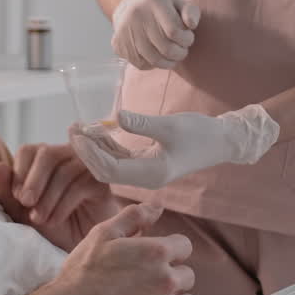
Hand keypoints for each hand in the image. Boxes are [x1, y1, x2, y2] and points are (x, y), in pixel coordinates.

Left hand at [0, 143, 119, 251]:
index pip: (28, 150)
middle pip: (47, 154)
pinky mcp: (101, 181)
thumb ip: (8, 191)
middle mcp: (66, 156)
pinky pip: (80, 186)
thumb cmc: (52, 225)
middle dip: (33, 181)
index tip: (17, 198)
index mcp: (44, 158)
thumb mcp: (23, 212)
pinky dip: (62, 205)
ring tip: (40, 219)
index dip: (20, 172)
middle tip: (25, 204)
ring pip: (64, 172)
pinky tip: (55, 220)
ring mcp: (86, 166)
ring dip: (47, 198)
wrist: (80, 244)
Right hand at [43, 203, 196, 294]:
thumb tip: (159, 204)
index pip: (184, 246)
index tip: (152, 259)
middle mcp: (167, 279)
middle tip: (147, 281)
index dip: (169, 250)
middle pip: (188, 275)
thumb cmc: (83, 271)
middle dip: (172, 275)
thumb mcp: (104, 233)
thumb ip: (135, 216)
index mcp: (157, 251)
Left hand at [70, 104, 280, 189]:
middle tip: (72, 129)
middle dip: (87, 151)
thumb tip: (116, 117)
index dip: (91, 153)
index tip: (78, 134)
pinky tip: (97, 131)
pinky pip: (121, 158)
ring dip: (95, 148)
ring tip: (79, 127)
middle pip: (106, 170)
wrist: (222, 141)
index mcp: (152, 173)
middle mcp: (146, 177)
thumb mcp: (171, 125)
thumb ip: (142, 123)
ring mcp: (146, 172)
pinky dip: (107, 146)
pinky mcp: (148, 163)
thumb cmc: (201, 133)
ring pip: (111, 164)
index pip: (110, 169)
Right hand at [111, 0, 199, 69]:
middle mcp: (136, 13)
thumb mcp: (179, 3)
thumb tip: (191, 25)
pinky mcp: (118, 44)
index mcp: (154, 0)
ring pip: (153, 60)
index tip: (188, 38)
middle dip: (180, 53)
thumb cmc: (163, 7)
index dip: (186, 40)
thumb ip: (191, 12)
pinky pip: (142, 64)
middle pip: (165, 48)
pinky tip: (158, 56)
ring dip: (169, 63)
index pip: (174, 31)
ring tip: (174, 57)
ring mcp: (124, 30)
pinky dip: (154, 65)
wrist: (130, 5)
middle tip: (183, 51)